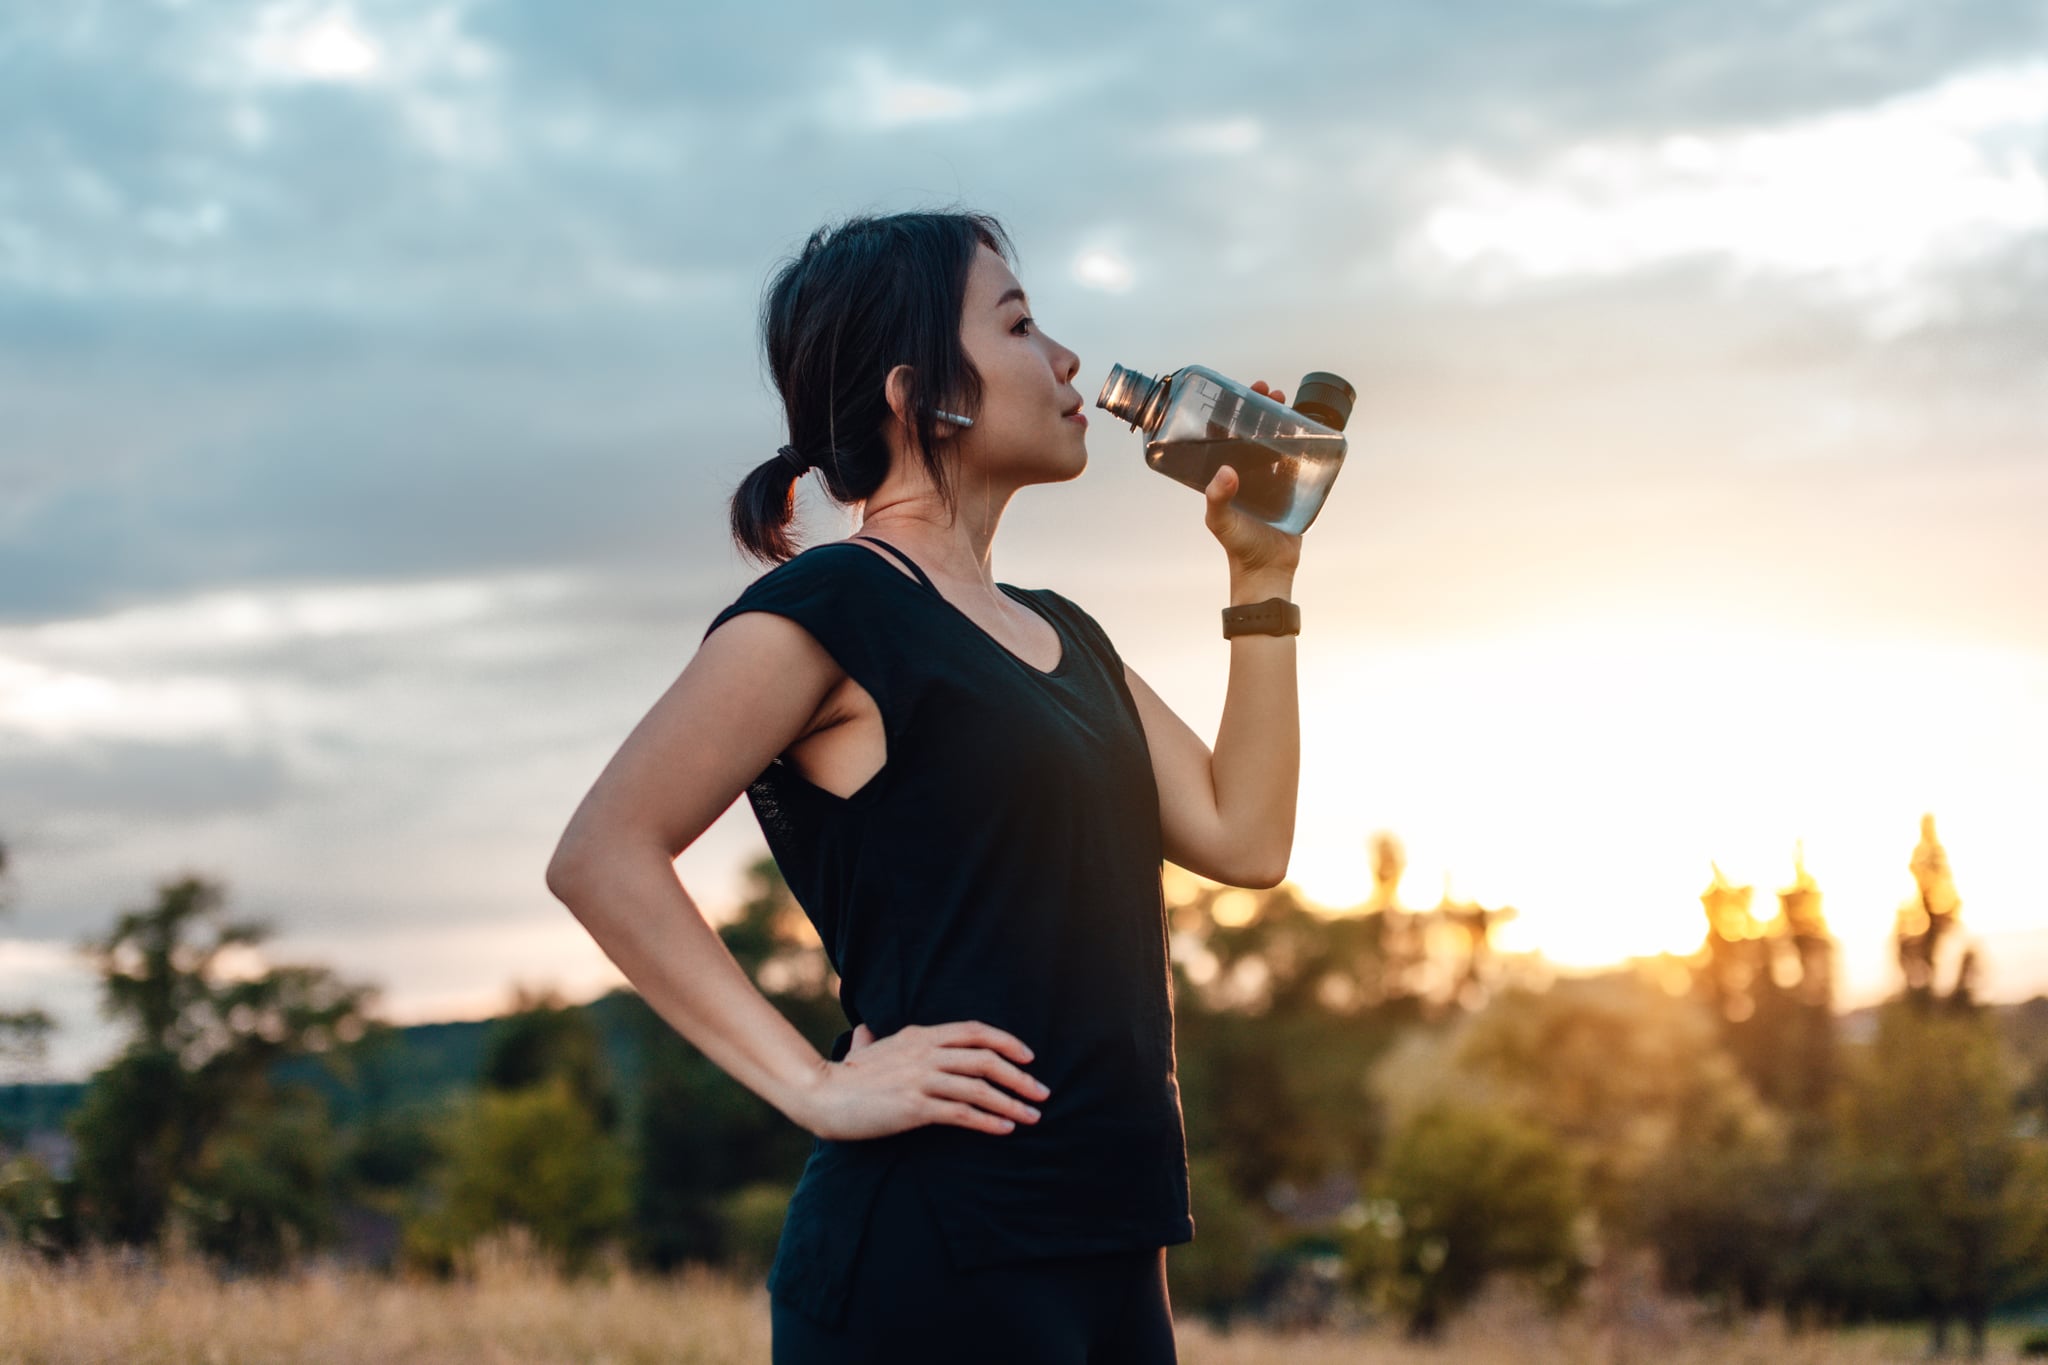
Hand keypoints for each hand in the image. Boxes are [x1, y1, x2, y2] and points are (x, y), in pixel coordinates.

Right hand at [801, 1020, 1051, 1141]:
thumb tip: (866, 1030)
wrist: (821, 1094)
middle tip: (1041, 1092)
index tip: (1028, 1056)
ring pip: (979, 1087)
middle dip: (1019, 1076)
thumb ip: (871, 1038)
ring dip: (1011, 1102)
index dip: (1006, 1041)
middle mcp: (925, 1052)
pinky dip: (988, 1120)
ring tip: (1032, 1116)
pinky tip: (1004, 1129)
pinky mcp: (915, 1106)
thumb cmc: (843, 1076)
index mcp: (919, 1034)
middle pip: (985, 1058)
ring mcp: (920, 1078)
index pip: (974, 1031)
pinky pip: (961, 1112)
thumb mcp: (864, 1049)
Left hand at [1203, 380, 1303, 579]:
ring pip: (1274, 440)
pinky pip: (1295, 458)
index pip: (1224, 434)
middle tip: (1270, 392)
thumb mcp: (1222, 522)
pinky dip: (1300, 442)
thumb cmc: (1239, 548)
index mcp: (1224, 475)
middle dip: (1260, 408)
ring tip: (1286, 402)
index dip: (1231, 411)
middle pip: (1252, 431)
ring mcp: (1269, 478)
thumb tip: (1226, 472)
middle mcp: (1245, 472)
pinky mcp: (1290, 487)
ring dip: (1281, 419)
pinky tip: (1306, 427)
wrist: (1268, 570)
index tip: (1241, 393)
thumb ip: (1218, 499)